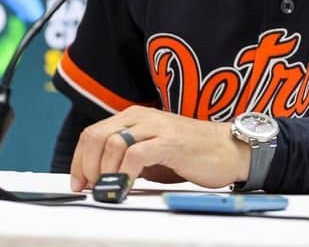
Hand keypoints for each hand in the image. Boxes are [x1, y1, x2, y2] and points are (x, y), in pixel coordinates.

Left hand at [69, 106, 250, 191]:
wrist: (230, 150)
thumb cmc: (194, 154)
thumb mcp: (154, 153)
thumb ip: (129, 158)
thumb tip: (101, 178)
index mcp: (135, 117)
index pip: (93, 133)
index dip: (79, 159)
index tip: (78, 182)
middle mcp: (142, 117)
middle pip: (96, 136)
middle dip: (86, 165)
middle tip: (90, 188)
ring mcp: (156, 128)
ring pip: (112, 144)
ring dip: (104, 172)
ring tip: (108, 190)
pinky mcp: (169, 142)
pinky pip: (136, 155)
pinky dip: (124, 175)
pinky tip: (126, 188)